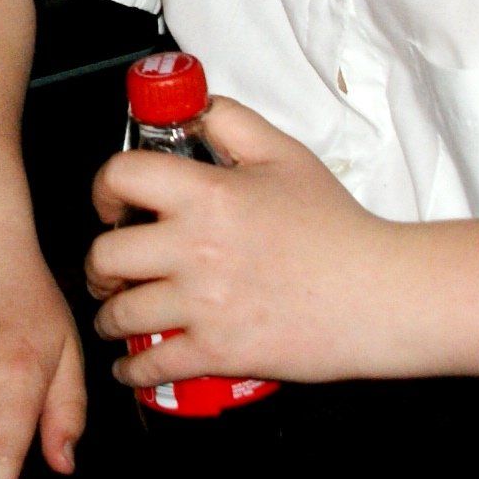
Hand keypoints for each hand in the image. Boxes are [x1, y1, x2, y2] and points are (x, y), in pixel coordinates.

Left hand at [86, 97, 406, 385]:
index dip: (103, 190)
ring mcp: (204, 303)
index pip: (120, 177)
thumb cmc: (336, 226)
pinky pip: (153, 364)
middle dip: (99, 266)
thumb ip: (232, 122)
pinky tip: (131, 366)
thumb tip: (193, 108)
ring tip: (115, 316)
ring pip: (120, 313)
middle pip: (106, 255)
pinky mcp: (219, 351)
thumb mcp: (285, 155)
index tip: (109, 205)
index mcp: (207, 194)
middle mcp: (195, 248)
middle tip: (108, 271)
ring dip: (109, 317)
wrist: (380, 293)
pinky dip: (133, 369)